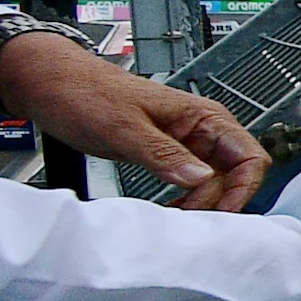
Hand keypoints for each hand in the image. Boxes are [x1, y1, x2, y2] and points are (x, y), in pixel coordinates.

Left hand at [0, 30, 271, 210]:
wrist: (50, 83)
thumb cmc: (84, 92)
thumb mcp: (123, 128)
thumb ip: (164, 154)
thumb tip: (203, 179)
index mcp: (203, 116)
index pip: (250, 157)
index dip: (242, 189)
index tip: (218, 212)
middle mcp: (202, 130)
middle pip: (237, 174)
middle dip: (220, 200)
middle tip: (189, 217)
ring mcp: (187, 143)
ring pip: (216, 182)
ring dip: (204, 203)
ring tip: (178, 216)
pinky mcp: (169, 153)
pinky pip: (193, 182)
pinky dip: (187, 199)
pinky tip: (170, 208)